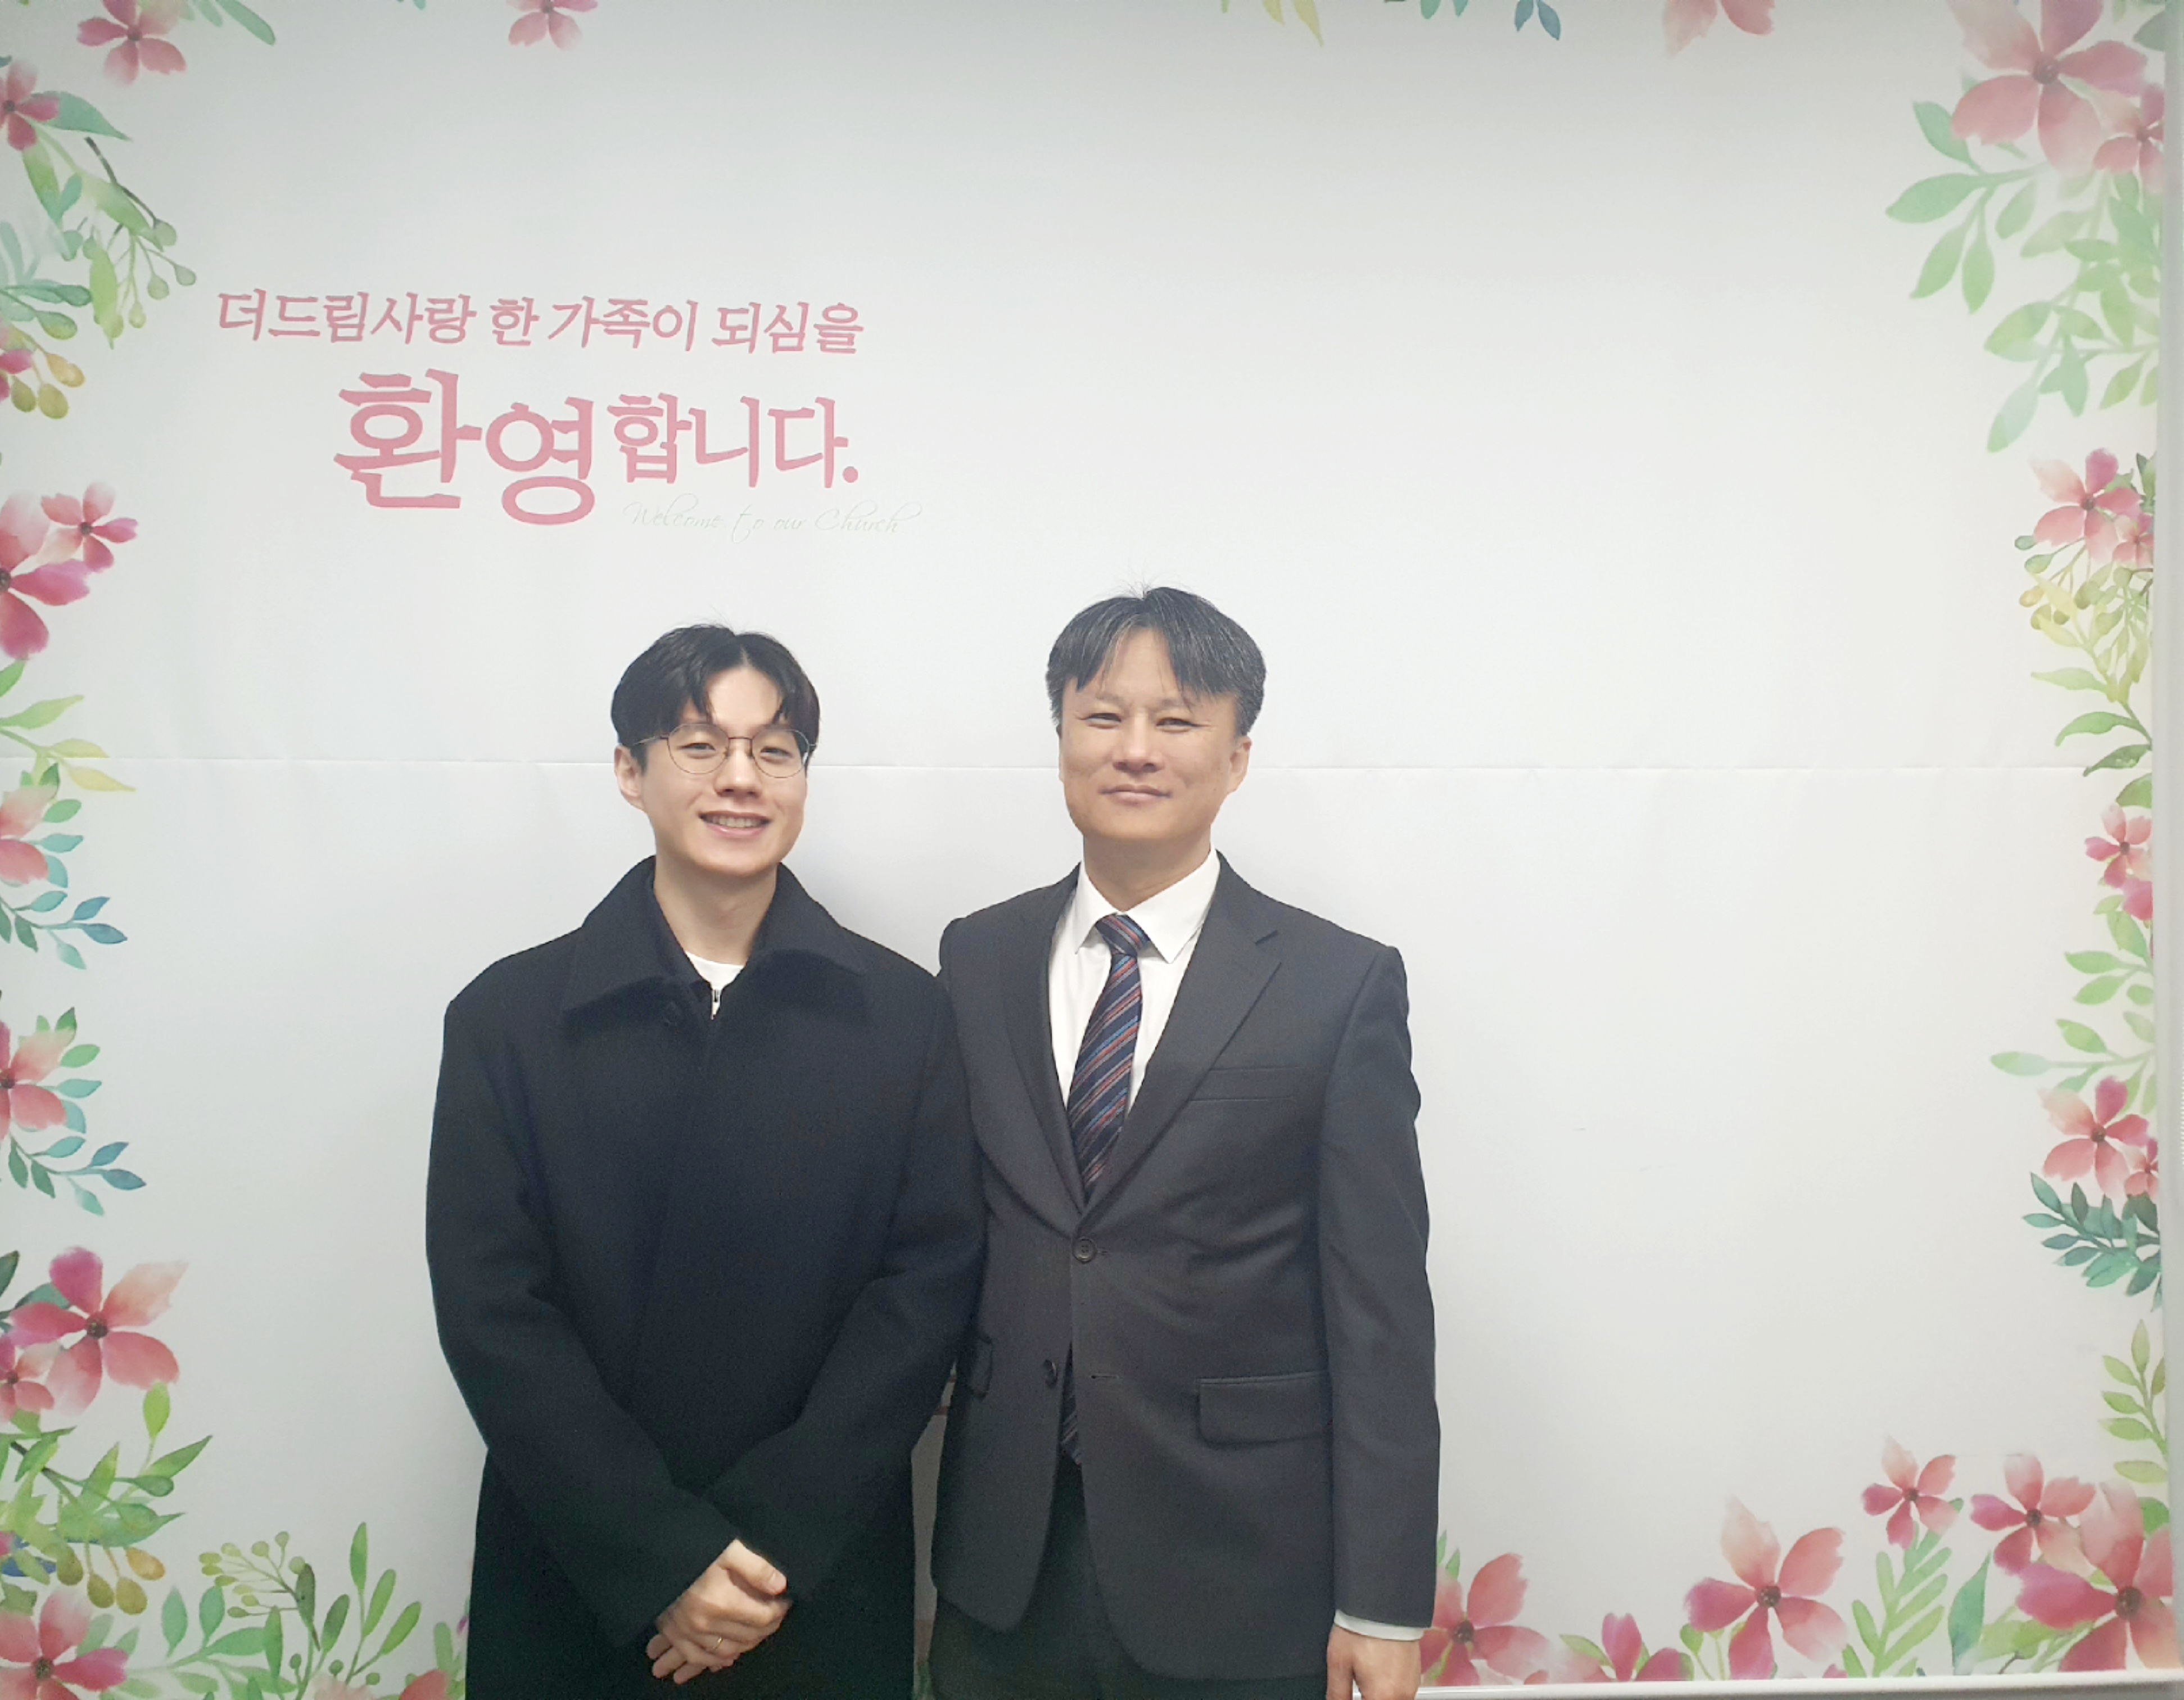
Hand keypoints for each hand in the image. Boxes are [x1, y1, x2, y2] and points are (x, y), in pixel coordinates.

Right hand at [647, 1540, 790, 1683]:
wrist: (656, 1553)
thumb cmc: (694, 1546)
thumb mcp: (728, 1548)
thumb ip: (756, 1567)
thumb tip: (780, 1585)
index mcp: (722, 1601)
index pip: (763, 1617)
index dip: (779, 1610)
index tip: (785, 1601)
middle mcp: (706, 1623)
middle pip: (748, 1636)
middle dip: (767, 1627)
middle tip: (775, 1615)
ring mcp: (689, 1632)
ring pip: (727, 1651)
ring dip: (746, 1645)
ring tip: (757, 1632)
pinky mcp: (675, 1634)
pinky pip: (698, 1657)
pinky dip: (715, 1661)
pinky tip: (727, 1656)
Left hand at [1326, 1626, 1419, 1699]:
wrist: (1383, 1602)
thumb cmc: (1361, 1629)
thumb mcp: (1339, 1664)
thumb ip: (1337, 1694)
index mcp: (1382, 1697)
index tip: (1351, 1694)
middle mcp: (1402, 1695)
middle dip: (1368, 1697)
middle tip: (1357, 1685)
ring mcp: (1411, 1685)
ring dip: (1378, 1695)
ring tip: (1365, 1678)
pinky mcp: (1415, 1674)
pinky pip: (1402, 1692)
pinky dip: (1389, 1689)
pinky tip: (1377, 1674)